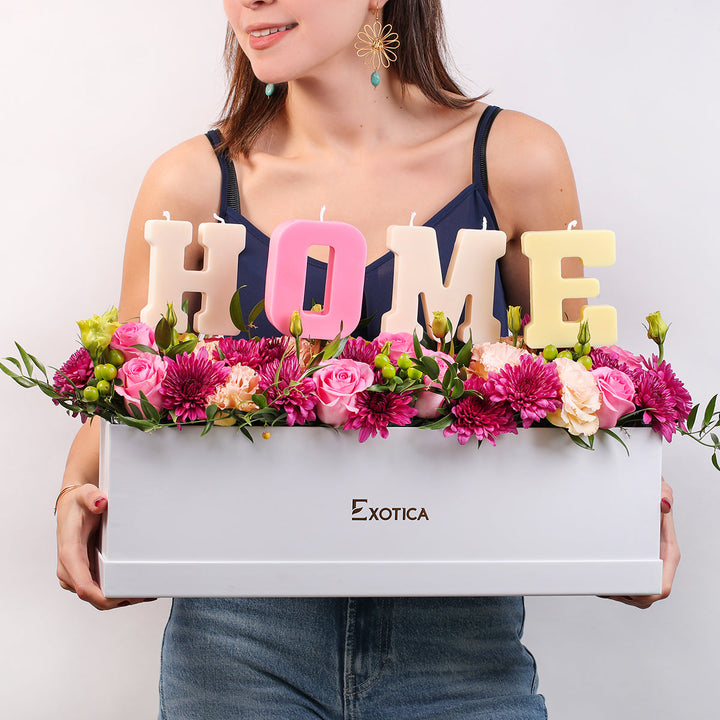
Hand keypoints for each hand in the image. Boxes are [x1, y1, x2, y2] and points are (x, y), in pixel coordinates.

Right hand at [56, 483, 153, 609]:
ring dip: (120, 598)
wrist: (72, 506)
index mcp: (69, 553)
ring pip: (98, 597)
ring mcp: (76, 574)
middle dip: (118, 599)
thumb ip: (92, 497)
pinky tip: (137, 587)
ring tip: (147, 591)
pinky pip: (100, 590)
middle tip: (146, 593)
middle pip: (94, 597)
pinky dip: (117, 591)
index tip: (126, 596)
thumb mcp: (85, 495)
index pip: (84, 586)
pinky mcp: (84, 574)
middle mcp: (69, 569)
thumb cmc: (78, 503)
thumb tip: (100, 503)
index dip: (105, 597)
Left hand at [607, 479, 679, 608]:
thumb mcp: (658, 488)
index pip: (662, 585)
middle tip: (606, 589)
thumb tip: (664, 504)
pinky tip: (600, 578)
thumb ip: (664, 494)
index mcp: (667, 552)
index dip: (645, 594)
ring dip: (619, 592)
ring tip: (600, 585)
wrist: (643, 489)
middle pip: (647, 595)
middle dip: (627, 596)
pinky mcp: (636, 559)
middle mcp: (659, 561)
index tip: (626, 590)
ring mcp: (647, 562)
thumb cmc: (651, 493)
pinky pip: (627, 580)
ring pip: (636, 592)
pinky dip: (614, 583)